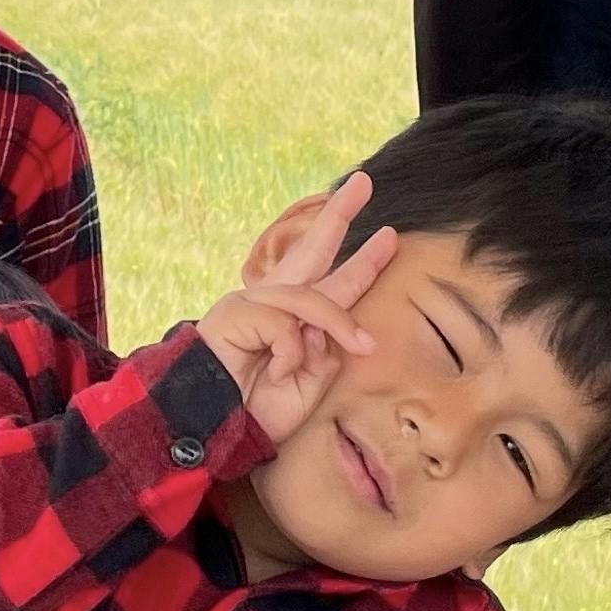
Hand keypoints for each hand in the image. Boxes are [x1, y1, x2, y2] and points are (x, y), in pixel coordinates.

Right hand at [196, 174, 394, 447]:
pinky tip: (277, 372)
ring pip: (312, 297)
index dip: (363, 259)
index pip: (335, 280)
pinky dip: (291, 352)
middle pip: (312, 248)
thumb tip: (331, 321)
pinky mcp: (237, 310)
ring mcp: (254, 301)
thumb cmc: (262, 408)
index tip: (390, 234)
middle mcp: (275, 301)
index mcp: (295, 318)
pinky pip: (285, 323)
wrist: (220, 427)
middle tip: (364, 183)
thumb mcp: (312, 379)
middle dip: (339, 214)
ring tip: (361, 346)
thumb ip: (328, 346)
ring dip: (340, 323)